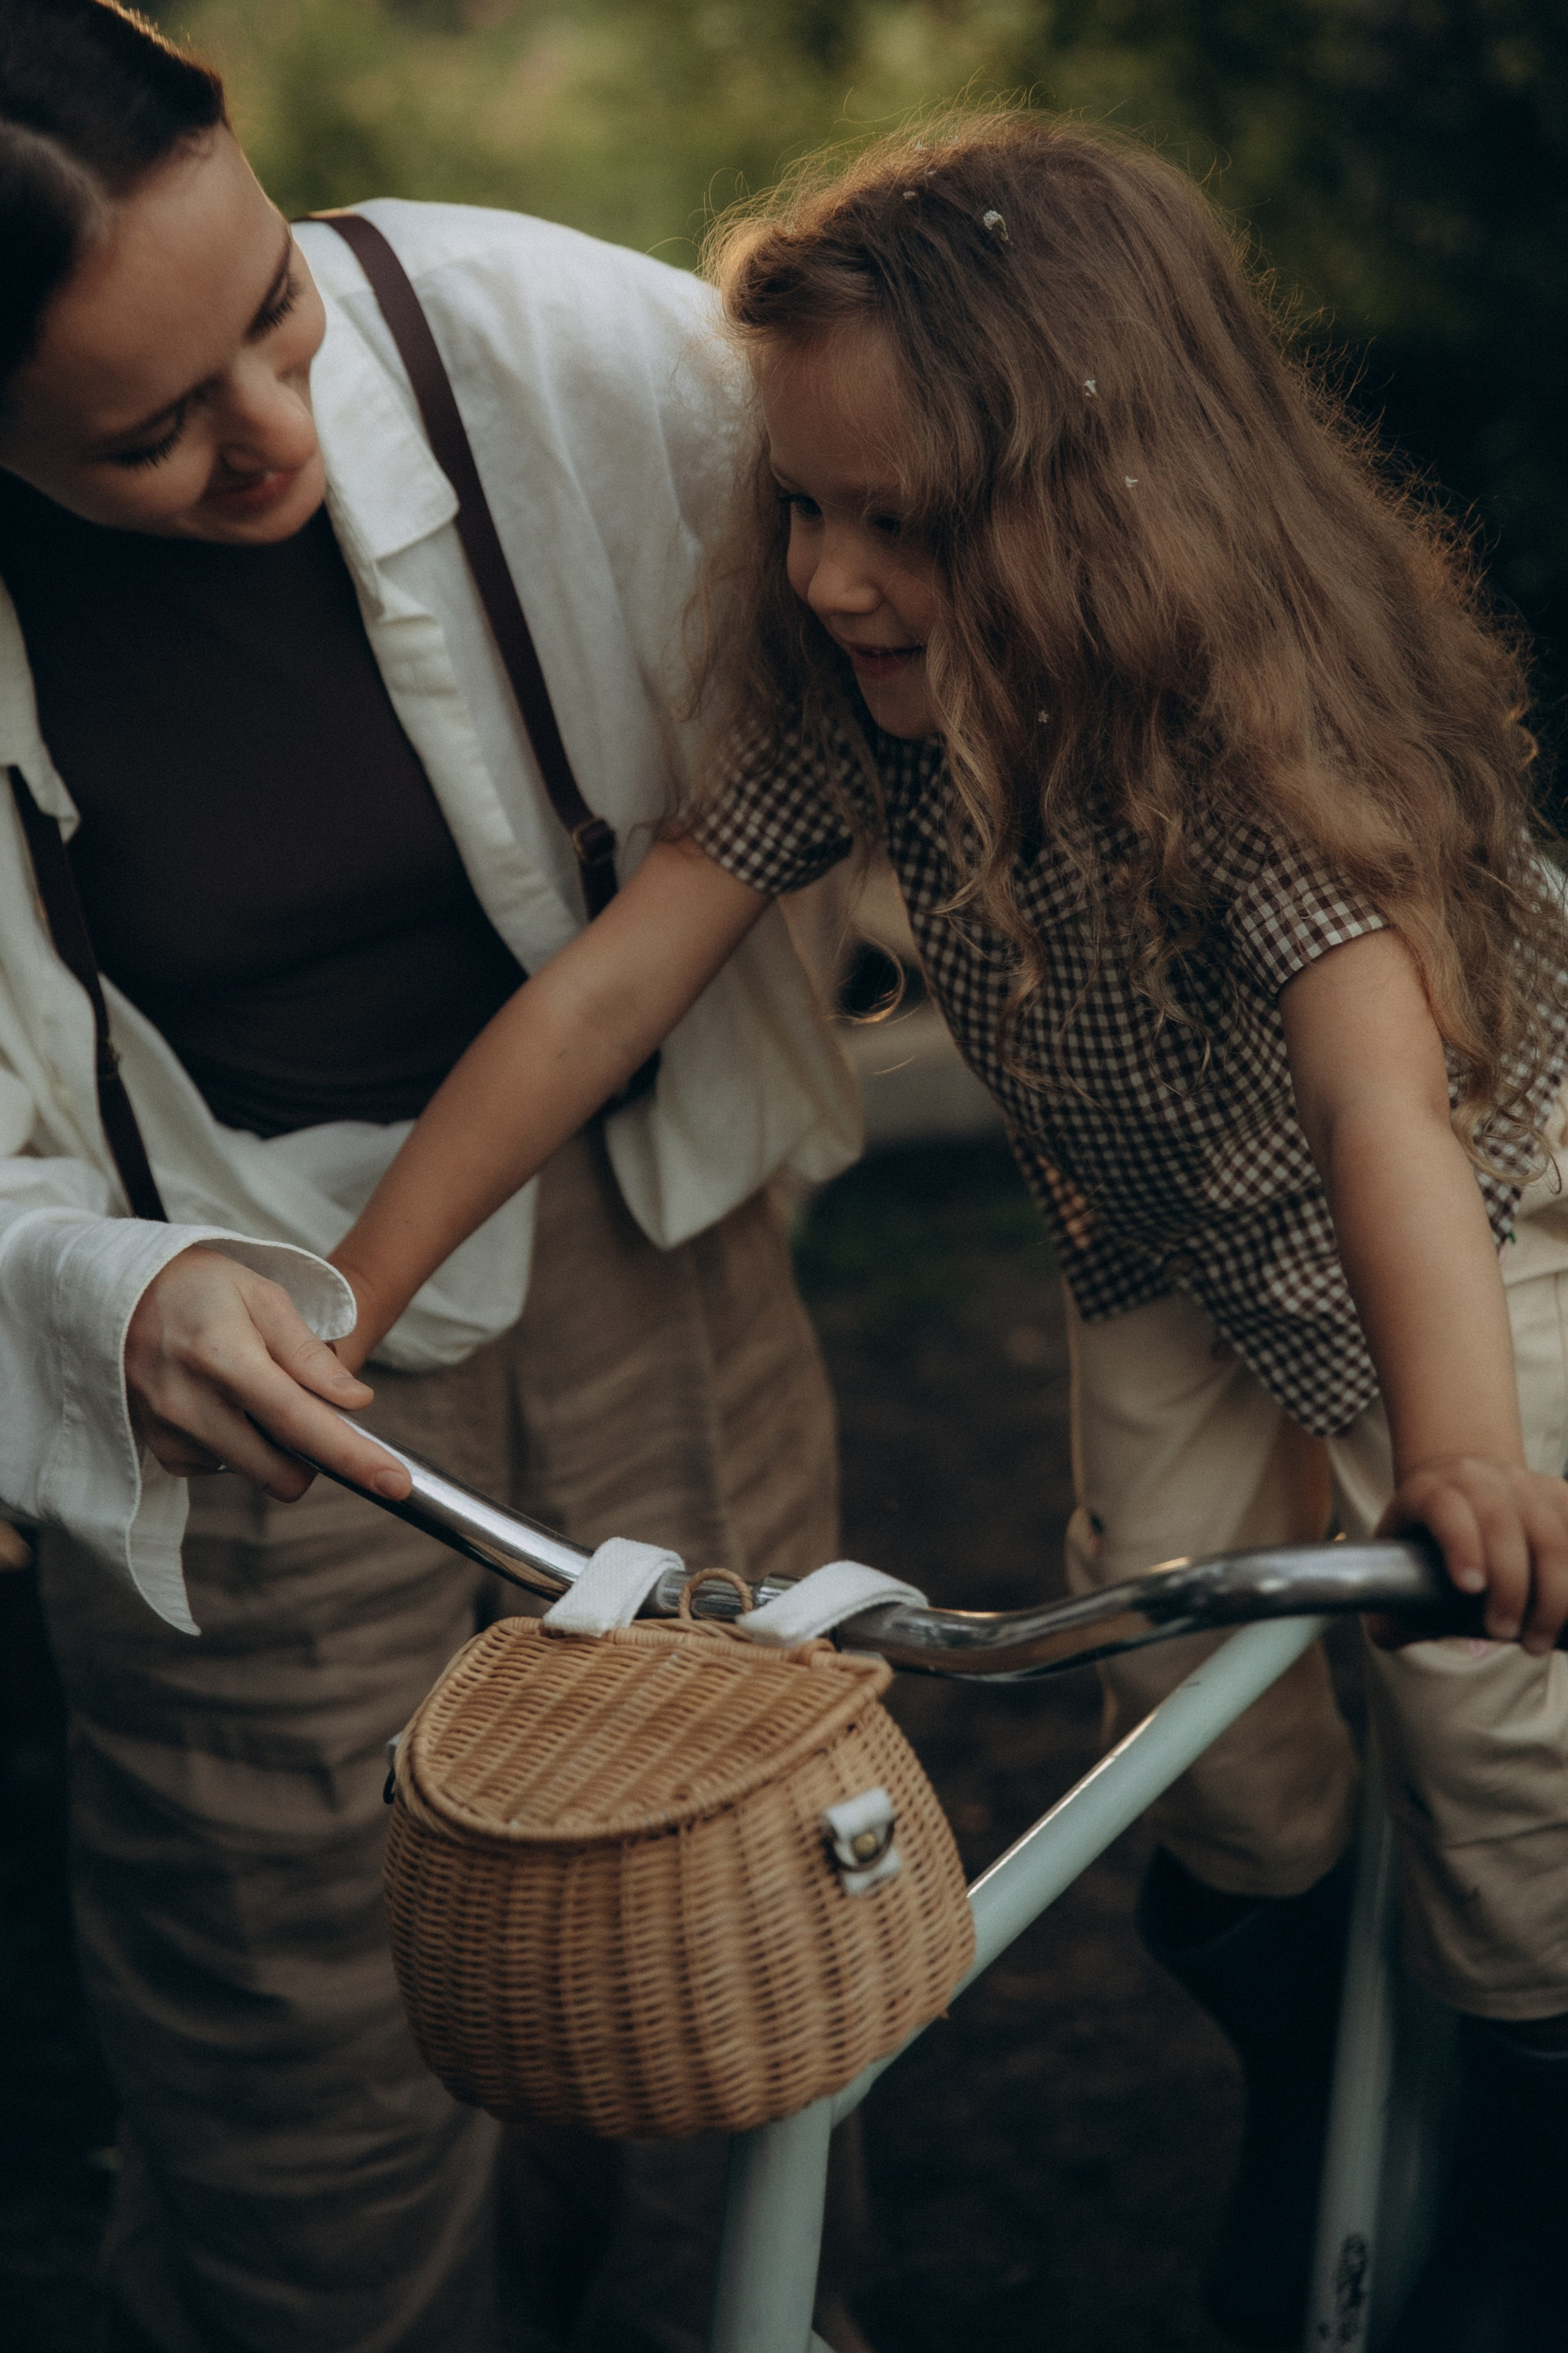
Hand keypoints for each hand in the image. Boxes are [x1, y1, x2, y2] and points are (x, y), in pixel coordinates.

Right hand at [124, 1245, 410, 1502]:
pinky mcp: (162, 1452)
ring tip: (251, 1387)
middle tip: (313, 1408)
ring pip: (256, 1472)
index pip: (299, 1421)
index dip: (352, 1456)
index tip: (395, 1482)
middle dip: (315, 1456)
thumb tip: (356, 1403)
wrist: (118, 1294)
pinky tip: (223, 1401)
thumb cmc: (199, 1288)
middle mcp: (190, 1404)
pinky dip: (240, 1444)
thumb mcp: (263, 1297)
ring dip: (273, 1444)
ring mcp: (170, 1434)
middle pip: (281, 1470)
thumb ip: (309, 1355)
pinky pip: (225, 1468)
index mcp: (222, 1356)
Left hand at [1376, 1456, 1567, 1655]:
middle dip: (1510, 1588)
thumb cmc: (1424, 1538)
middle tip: (1506, 1635)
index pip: (1445, 1508)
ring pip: (1551, 1533)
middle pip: (1502, 1525)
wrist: (1462, 1488)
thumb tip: (1392, 1632)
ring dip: (1554, 1594)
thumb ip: (1383, 1600)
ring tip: (1536, 1640)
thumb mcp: (1392, 1560)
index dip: (1461, 1544)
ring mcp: (1522, 1482)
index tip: (1470, 1589)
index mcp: (1428, 1490)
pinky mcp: (1556, 1494)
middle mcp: (1476, 1478)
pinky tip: (1566, 1612)